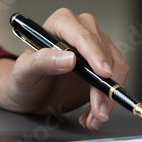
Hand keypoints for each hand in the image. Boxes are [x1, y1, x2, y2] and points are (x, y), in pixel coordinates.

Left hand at [0, 8, 128, 130]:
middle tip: (98, 110)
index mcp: (60, 23)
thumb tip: (68, 58)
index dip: (95, 54)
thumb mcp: (24, 71)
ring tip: (93, 117)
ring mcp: (96, 48)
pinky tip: (93, 114)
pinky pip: (117, 81)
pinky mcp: (104, 65)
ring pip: (116, 68)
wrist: (30, 94)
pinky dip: (109, 101)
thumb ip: (42, 61)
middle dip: (104, 85)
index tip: (102, 74)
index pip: (83, 35)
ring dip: (108, 97)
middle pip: (103, 53)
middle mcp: (81, 30)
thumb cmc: (24, 78)